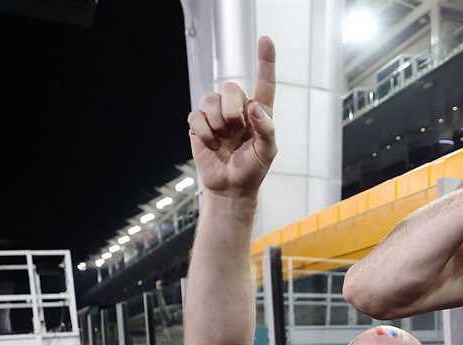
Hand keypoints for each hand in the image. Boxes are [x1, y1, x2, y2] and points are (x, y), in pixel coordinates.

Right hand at [187, 35, 276, 199]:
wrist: (231, 188)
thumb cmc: (252, 169)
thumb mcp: (267, 153)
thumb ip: (267, 130)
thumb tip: (256, 108)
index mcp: (259, 112)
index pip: (264, 83)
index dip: (265, 61)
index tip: (266, 39)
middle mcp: (238, 108)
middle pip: (230, 88)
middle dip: (232, 109)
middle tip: (235, 129)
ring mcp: (217, 115)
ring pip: (210, 99)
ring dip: (217, 121)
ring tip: (223, 139)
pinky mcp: (199, 124)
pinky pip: (196, 116)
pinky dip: (204, 132)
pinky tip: (211, 144)